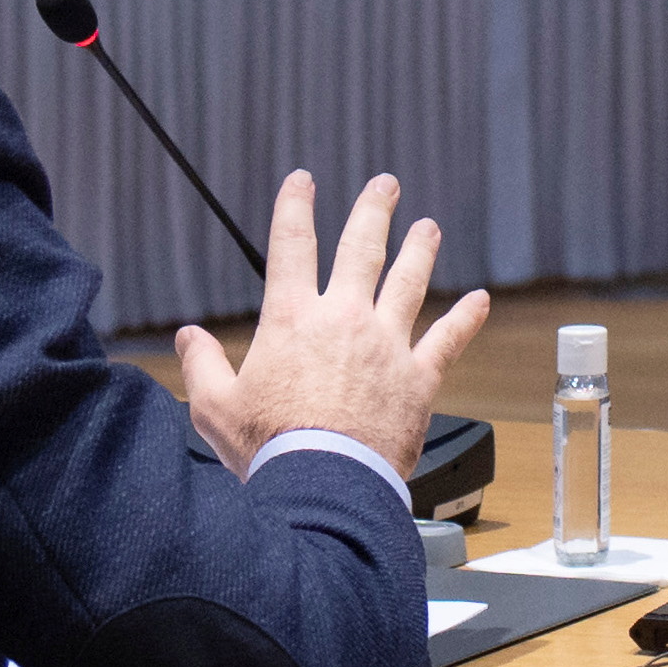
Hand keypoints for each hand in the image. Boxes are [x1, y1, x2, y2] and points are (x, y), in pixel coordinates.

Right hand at [176, 169, 490, 480]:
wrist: (325, 485)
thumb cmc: (270, 449)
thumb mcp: (215, 406)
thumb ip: (202, 365)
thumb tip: (187, 337)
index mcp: (292, 319)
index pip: (292, 245)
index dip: (295, 205)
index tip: (302, 181)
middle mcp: (344, 319)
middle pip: (362, 249)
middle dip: (374, 211)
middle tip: (386, 186)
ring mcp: (386, 345)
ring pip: (408, 283)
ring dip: (420, 250)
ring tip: (428, 227)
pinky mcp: (418, 378)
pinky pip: (448, 340)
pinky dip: (466, 318)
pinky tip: (480, 300)